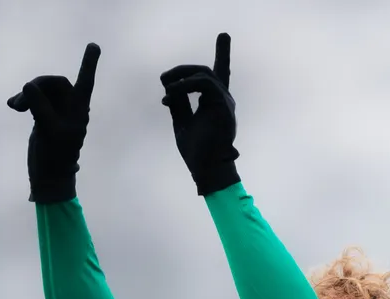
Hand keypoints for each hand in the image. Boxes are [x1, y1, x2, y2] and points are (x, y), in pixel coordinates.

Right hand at [7, 43, 99, 203]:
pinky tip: (12, 106)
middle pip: (55, 83)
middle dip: (38, 85)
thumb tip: (28, 86)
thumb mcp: (49, 132)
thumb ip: (40, 107)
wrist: (49, 179)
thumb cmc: (55, 158)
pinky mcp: (43, 117)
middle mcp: (70, 108)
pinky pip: (33, 99)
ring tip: (13, 106)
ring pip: (42, 90)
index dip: (88, 64)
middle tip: (21, 98)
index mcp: (78, 110)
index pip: (85, 82)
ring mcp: (56, 112)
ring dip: (27, 93)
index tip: (93, 46)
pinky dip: (23, 100)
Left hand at [160, 33, 240, 195]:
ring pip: (204, 74)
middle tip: (164, 77)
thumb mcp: (181, 122)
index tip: (224, 36)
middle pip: (206, 71)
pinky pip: (204, 84)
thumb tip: (168, 85)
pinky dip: (186, 84)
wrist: (206, 171)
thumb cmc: (195, 152)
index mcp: (214, 103)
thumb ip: (178, 102)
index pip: (218, 74)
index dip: (223, 54)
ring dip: (181, 75)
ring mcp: (225, 103)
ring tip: (165, 85)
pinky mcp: (224, 107)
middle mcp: (223, 100)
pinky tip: (171, 92)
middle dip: (183, 69)